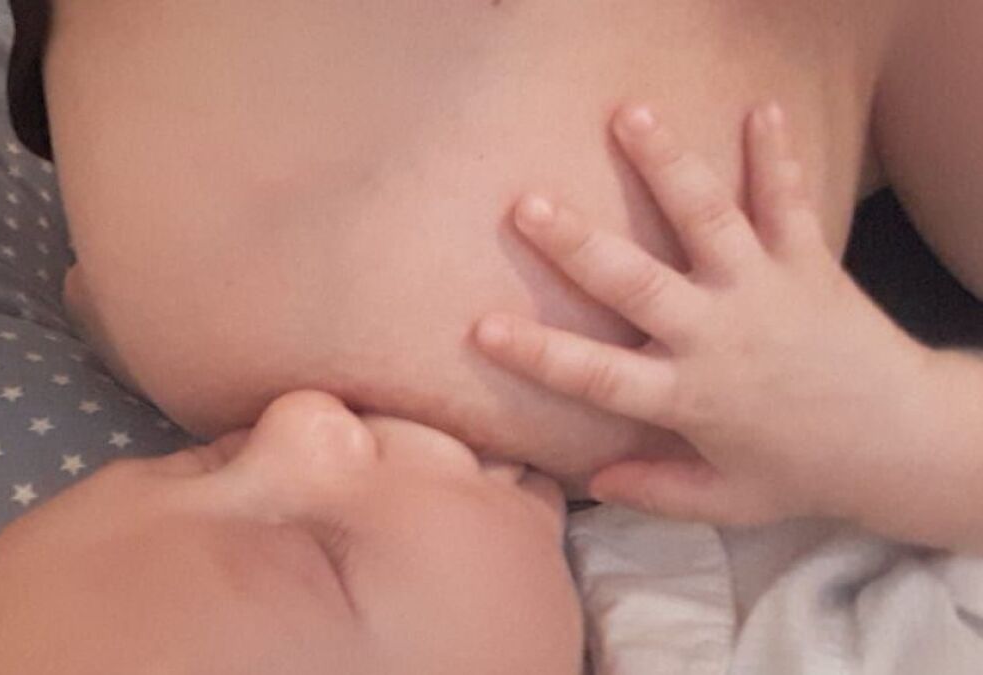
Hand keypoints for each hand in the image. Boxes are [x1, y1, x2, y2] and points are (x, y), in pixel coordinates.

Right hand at [473, 103, 934, 526]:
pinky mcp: (807, 263)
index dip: (537, 354)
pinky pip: (790, 203)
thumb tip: (591, 479)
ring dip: (668, 166)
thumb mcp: (726, 499)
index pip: (599, 377)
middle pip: (638, 283)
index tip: (482, 327)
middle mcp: (718, 336)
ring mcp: (763, 291)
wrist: (901, 442)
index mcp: (690, 396)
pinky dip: (777, 156)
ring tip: (631, 114)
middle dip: (579, 243)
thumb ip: (656, 490)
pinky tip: (762, 107)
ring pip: (709, 221)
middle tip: (529, 203)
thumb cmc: (804, 472)